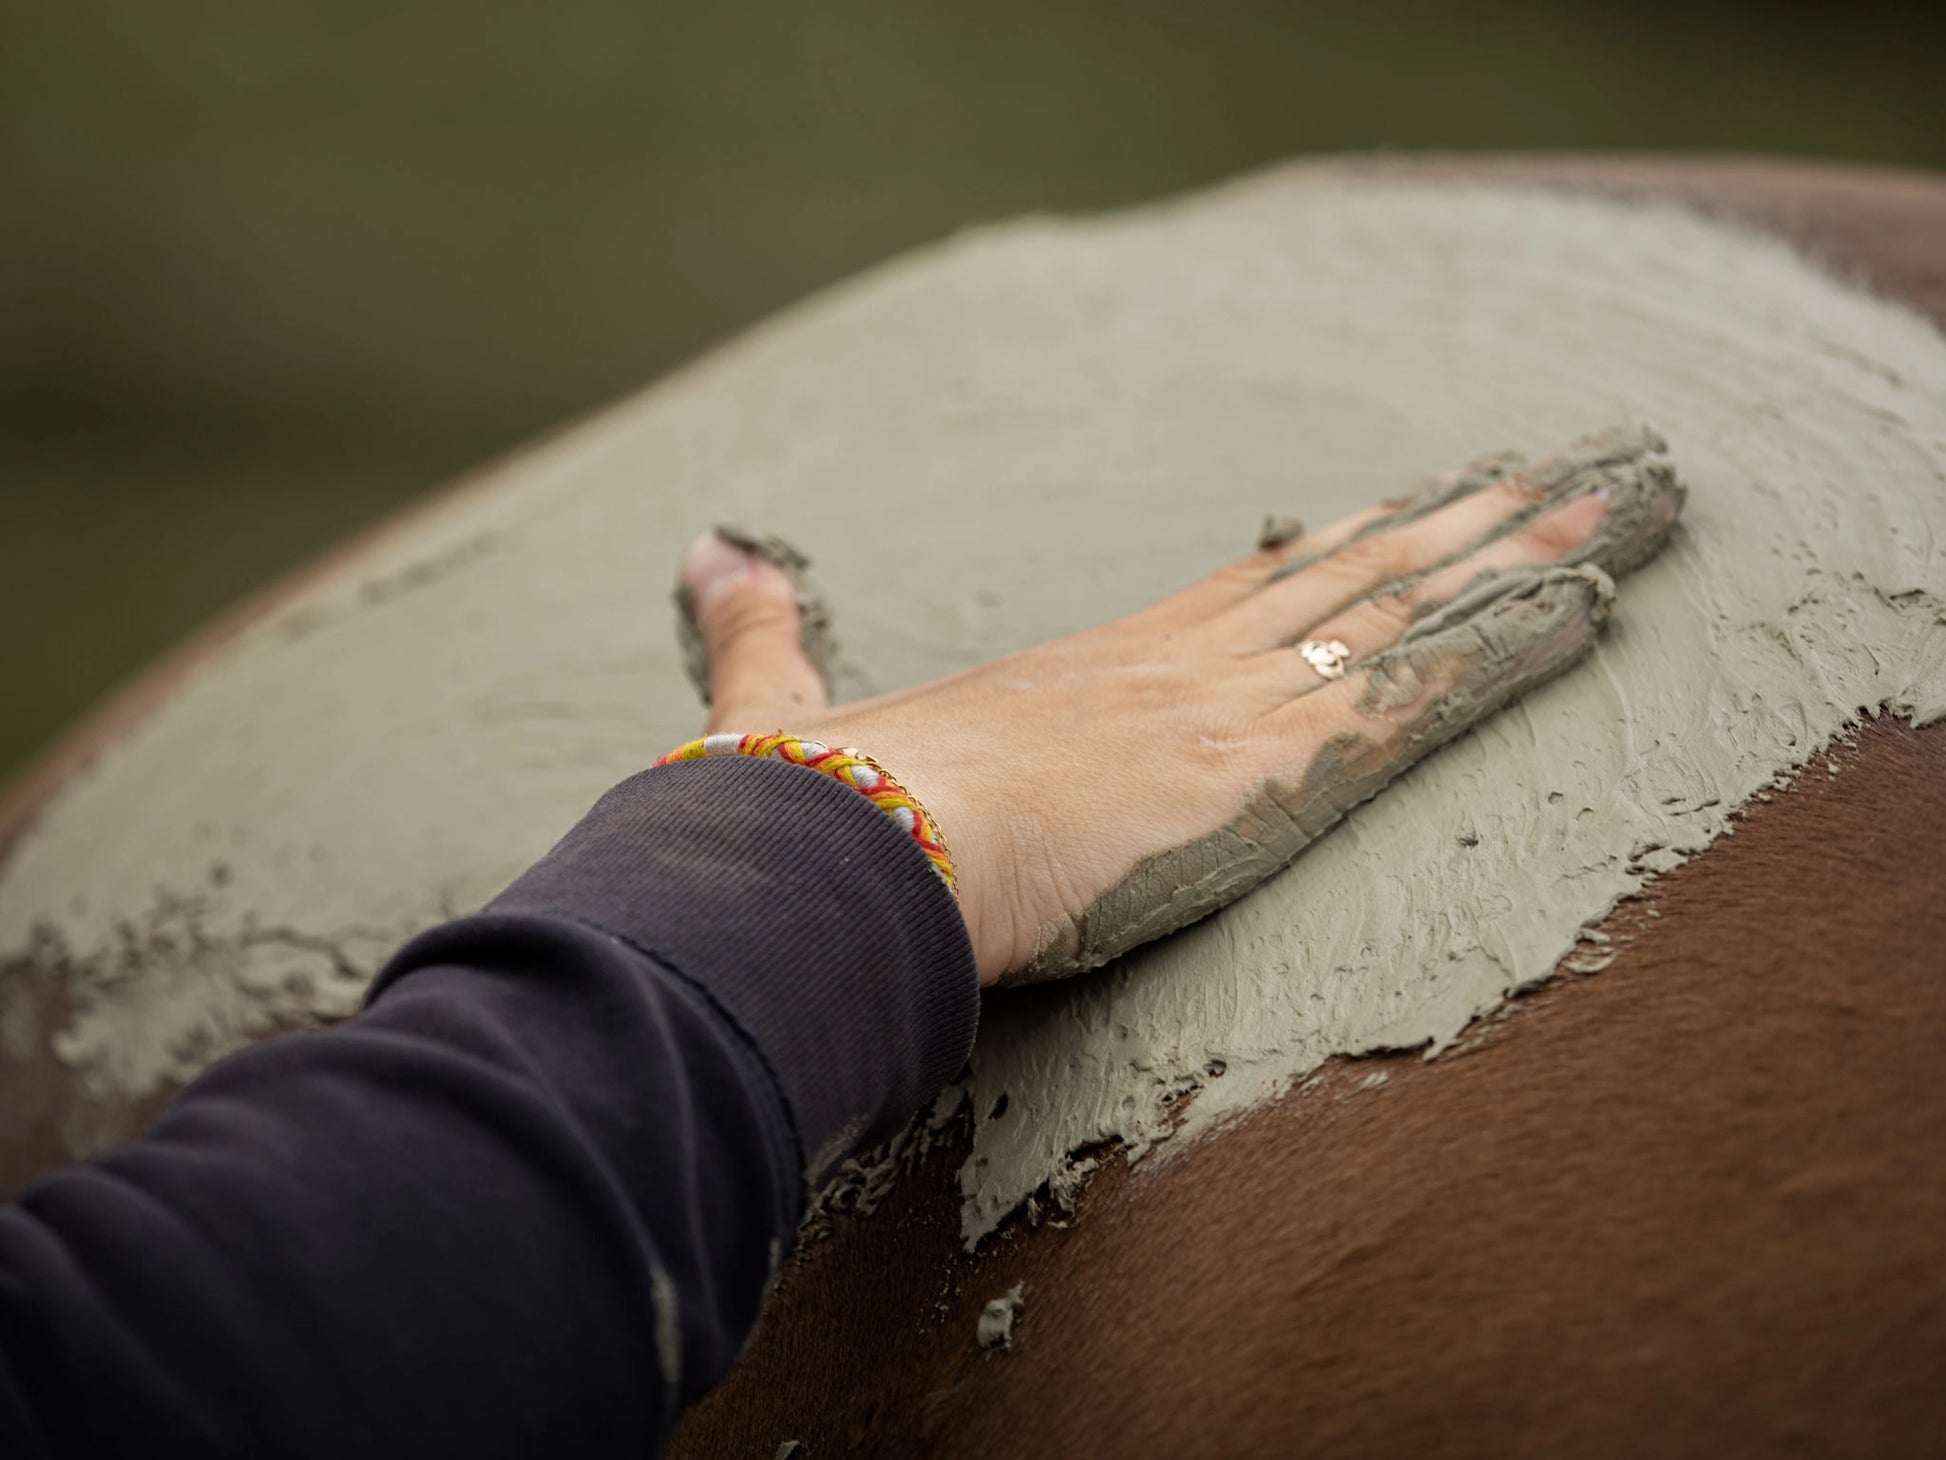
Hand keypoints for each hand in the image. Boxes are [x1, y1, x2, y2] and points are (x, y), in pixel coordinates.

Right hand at [676, 429, 1682, 987]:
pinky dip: (1510, 646)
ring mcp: (1234, 708)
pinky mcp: (1274, 769)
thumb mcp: (782, 710)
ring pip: (1408, 608)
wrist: (846, 849)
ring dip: (1515, 551)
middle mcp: (1178, 669)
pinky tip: (1594, 602)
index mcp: (1089, 672)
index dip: (1327, 552)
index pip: (1237, 595)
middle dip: (1456, 524)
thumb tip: (704, 551)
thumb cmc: (816, 804)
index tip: (1395, 509)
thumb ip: (757, 631)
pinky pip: (1422, 696)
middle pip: (1348, 577)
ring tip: (1617, 498)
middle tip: (1551, 470)